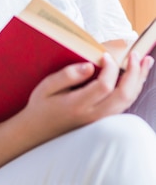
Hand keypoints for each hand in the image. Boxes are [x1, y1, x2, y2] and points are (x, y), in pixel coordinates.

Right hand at [18, 52, 153, 139]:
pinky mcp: (103, 119)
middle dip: (134, 72)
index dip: (110, 68)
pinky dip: (134, 88)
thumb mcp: (46, 87)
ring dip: (139, 80)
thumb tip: (89, 66)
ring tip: (145, 62)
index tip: (105, 55)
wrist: (39, 130)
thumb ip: (67, 75)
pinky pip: (124, 104)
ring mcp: (100, 119)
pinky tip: (135, 77)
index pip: (105, 85)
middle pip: (124, 94)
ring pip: (128, 100)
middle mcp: (93, 114)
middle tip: (136, 55)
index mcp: (78, 105)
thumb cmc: (41, 106)